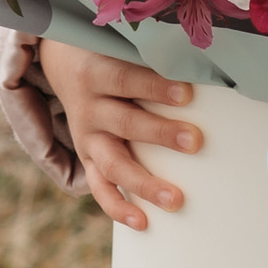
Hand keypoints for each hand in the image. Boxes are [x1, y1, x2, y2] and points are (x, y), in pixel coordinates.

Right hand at [38, 39, 202, 231]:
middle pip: (126, 123)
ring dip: (145, 183)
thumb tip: (204, 60)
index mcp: (96, 73)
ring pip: (114, 164)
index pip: (126, 78)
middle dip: (161, 134)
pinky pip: (101, 189)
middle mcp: (89, 108)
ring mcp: (87, 137)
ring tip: (176, 199)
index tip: (187, 93)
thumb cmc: (108, 52)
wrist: (63, 62)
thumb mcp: (119, 45)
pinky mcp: (87, 158)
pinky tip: (143, 222)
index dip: (155, 86)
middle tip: (195, 142)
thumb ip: (150, 54)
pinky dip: (119, 207)